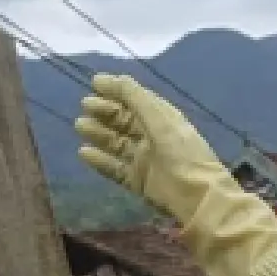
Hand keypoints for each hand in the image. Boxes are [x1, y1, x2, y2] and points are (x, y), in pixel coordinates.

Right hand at [76, 72, 234, 226]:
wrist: (196, 197)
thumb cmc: (181, 153)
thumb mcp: (160, 119)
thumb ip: (135, 98)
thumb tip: (109, 78)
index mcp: (163, 119)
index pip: (136, 100)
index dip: (117, 90)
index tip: (94, 83)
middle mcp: (153, 137)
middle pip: (124, 121)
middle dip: (105, 111)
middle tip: (84, 106)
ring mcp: (145, 160)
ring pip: (117, 143)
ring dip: (99, 133)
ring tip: (80, 125)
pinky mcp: (138, 181)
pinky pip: (115, 168)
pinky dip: (100, 160)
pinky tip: (83, 152)